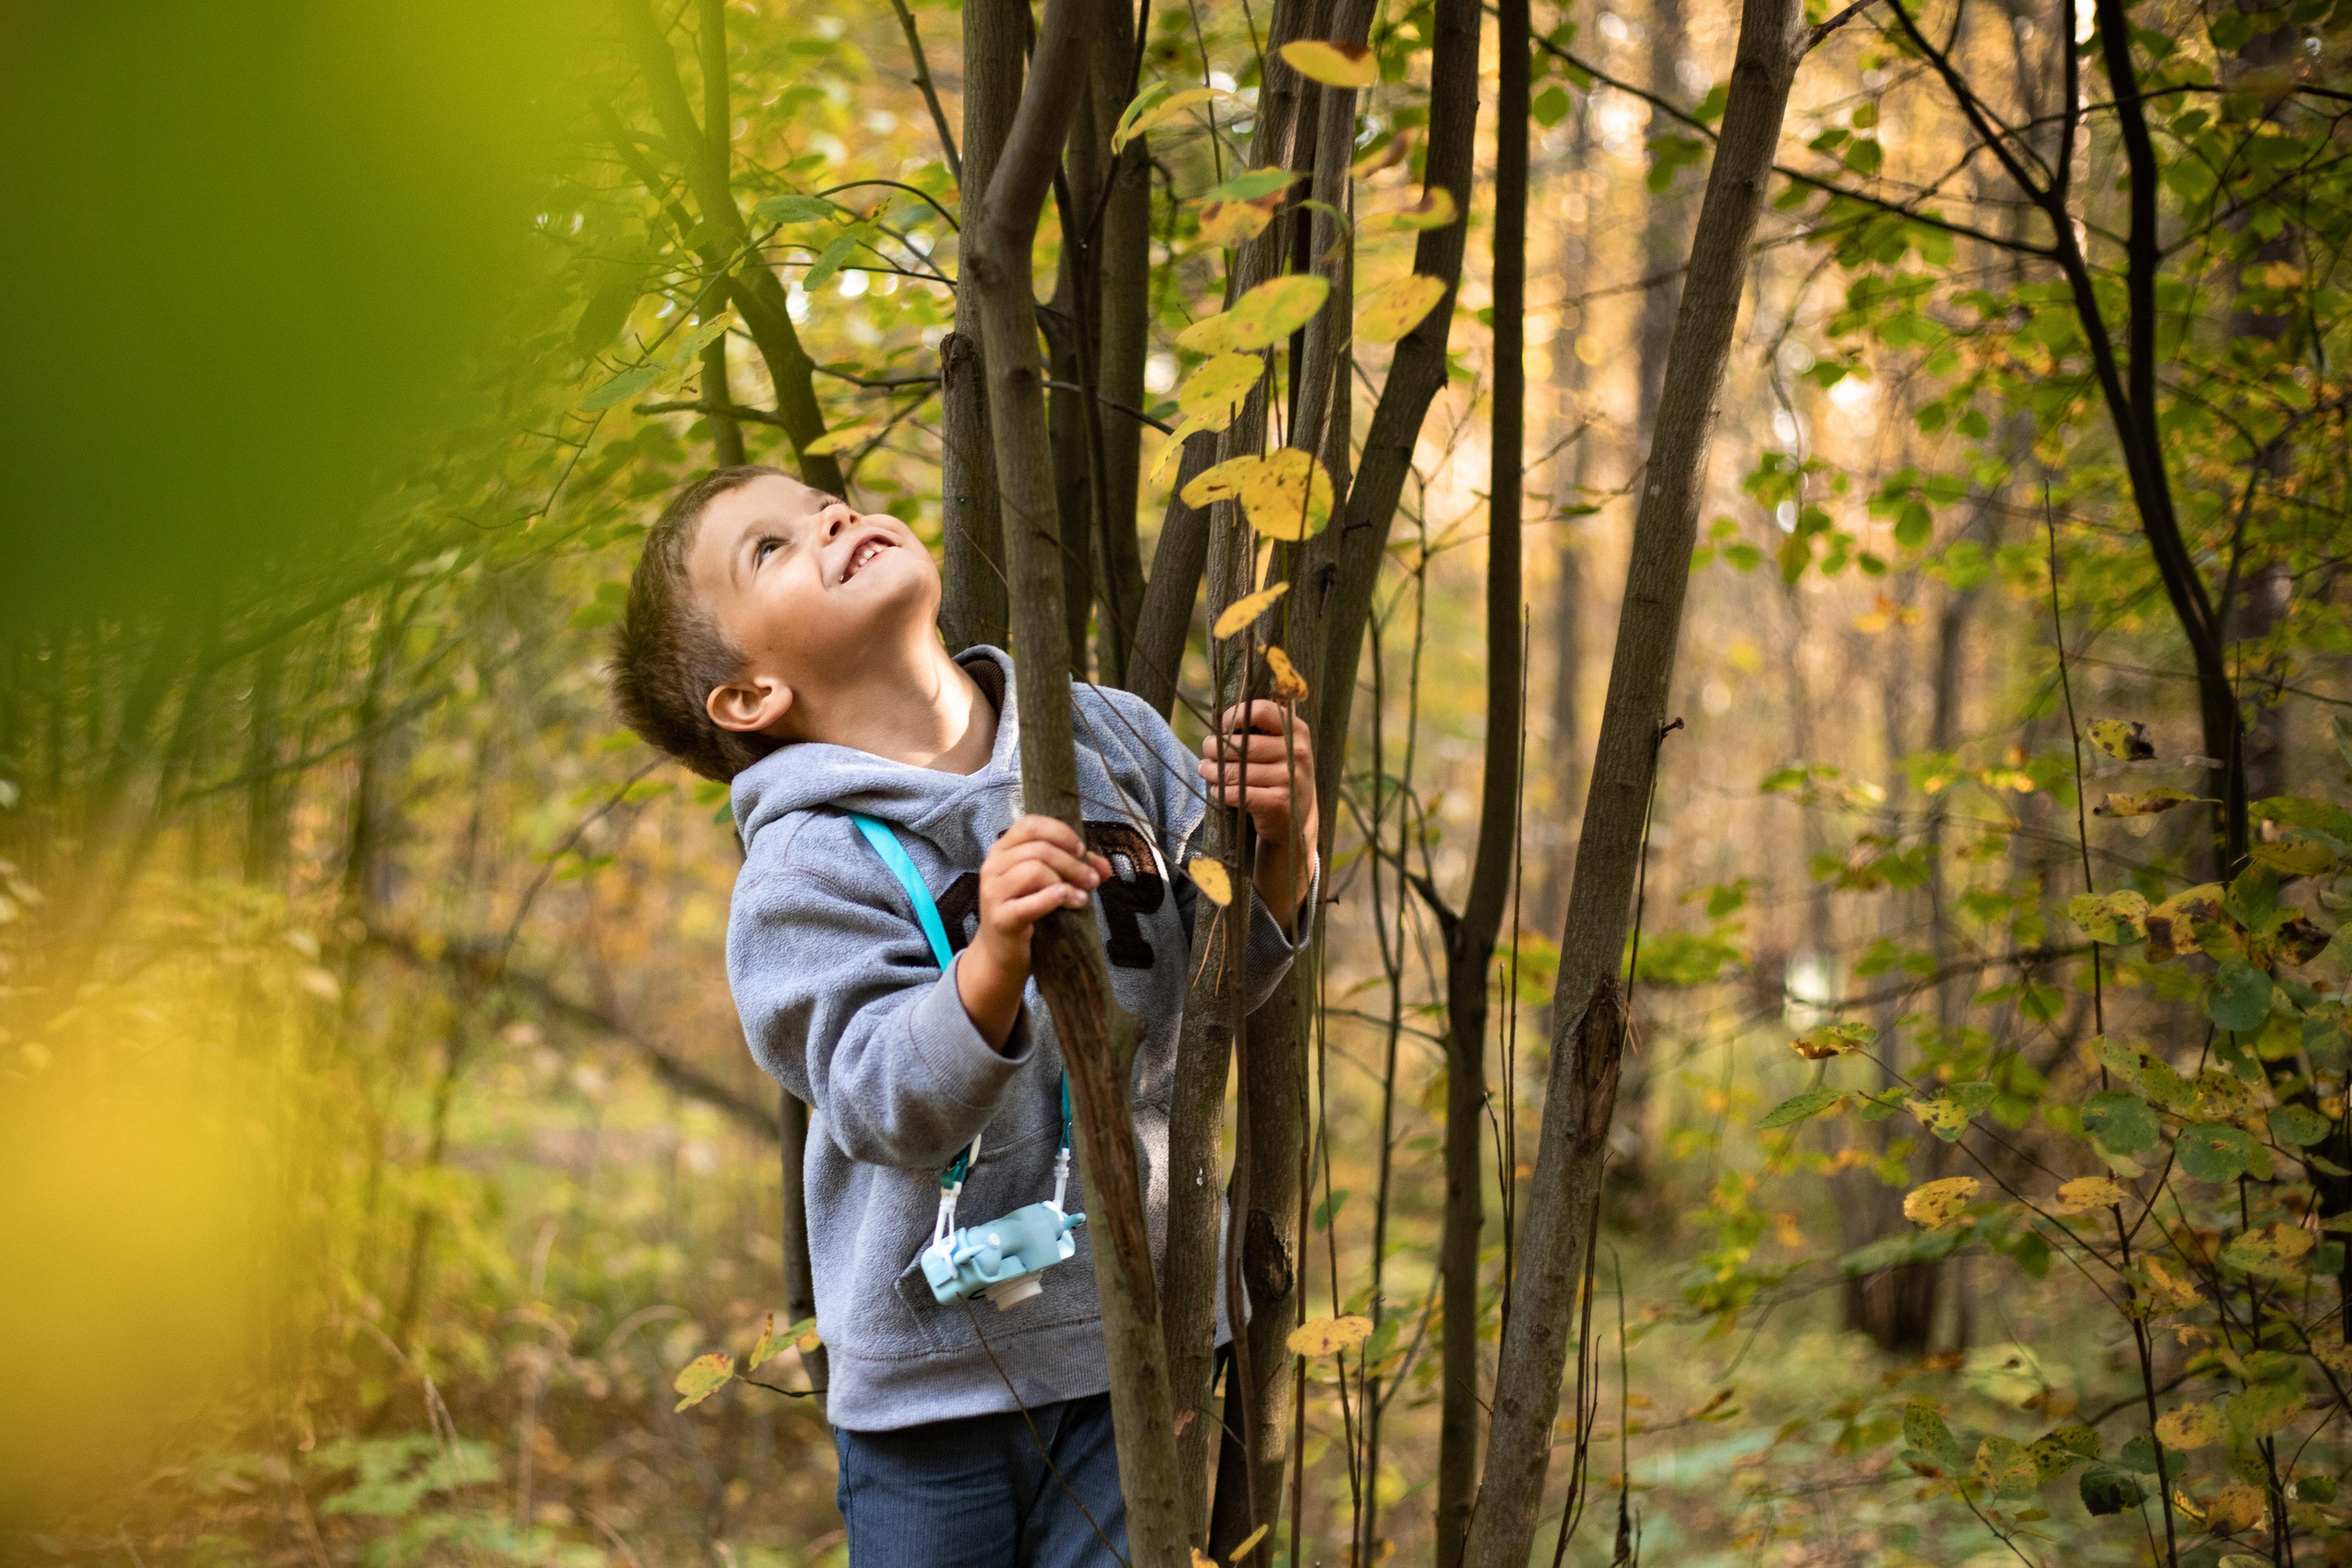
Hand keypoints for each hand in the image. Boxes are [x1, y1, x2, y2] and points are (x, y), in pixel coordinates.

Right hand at [957, 814, 1109, 1049]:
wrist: (1001, 955)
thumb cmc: (1026, 913)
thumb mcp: (1048, 884)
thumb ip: (1074, 869)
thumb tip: (1105, 867)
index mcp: (1003, 850)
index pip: (1030, 824)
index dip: (1060, 832)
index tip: (1080, 850)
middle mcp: (993, 866)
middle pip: (1039, 849)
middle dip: (1073, 863)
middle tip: (1092, 880)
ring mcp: (992, 891)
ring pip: (1035, 869)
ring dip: (1067, 881)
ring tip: (1082, 897)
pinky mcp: (1000, 918)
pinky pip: (1030, 902)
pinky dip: (1055, 898)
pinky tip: (1072, 902)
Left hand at [1197, 702, 1318, 926]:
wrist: (1296, 823)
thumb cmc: (1277, 777)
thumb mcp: (1278, 749)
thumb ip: (1257, 731)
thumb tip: (1220, 721)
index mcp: (1298, 731)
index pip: (1262, 710)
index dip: (1235, 716)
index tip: (1221, 727)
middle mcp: (1298, 752)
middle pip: (1240, 744)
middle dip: (1214, 748)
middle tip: (1205, 754)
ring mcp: (1291, 779)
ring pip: (1235, 770)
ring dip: (1212, 772)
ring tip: (1206, 771)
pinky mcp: (1280, 803)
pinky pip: (1238, 793)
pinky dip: (1222, 793)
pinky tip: (1219, 792)